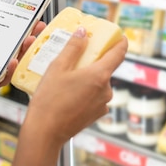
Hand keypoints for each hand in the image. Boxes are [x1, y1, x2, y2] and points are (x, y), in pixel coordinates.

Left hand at [0, 6, 46, 99]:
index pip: (6, 40)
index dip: (19, 32)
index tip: (32, 22)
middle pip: (12, 52)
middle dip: (27, 41)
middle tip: (38, 30)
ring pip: (10, 65)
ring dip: (22, 54)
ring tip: (29, 42)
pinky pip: (1, 80)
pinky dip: (9, 71)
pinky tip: (14, 61)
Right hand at [23, 28, 127, 147]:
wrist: (45, 132)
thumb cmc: (49, 100)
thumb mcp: (57, 67)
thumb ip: (73, 47)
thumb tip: (83, 33)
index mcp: (99, 76)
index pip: (119, 53)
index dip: (120, 42)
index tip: (119, 36)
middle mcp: (106, 90)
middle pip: (105, 68)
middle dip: (93, 61)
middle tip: (76, 57)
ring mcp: (102, 104)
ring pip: (98, 83)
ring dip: (87, 77)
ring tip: (66, 78)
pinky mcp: (96, 114)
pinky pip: (94, 96)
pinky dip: (85, 91)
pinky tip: (68, 93)